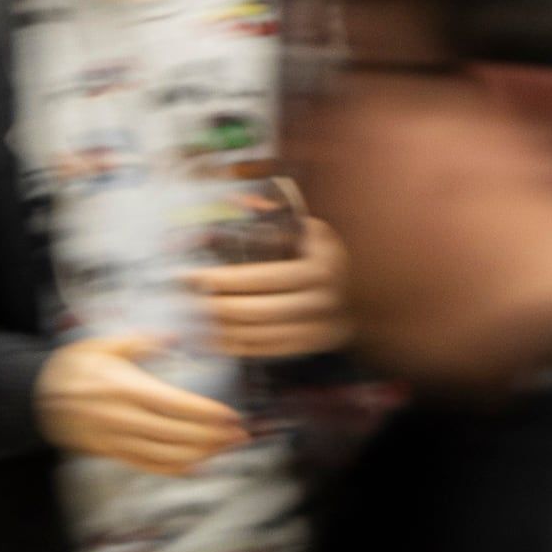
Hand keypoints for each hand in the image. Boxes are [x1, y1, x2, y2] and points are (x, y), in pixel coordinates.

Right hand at [38, 332, 245, 474]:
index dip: (207, 414)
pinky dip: (177, 469)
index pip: (176, 405)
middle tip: (240, 434)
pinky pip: (150, 467)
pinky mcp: (113, 454)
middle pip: (178, 435)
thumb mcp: (102, 345)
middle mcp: (124, 418)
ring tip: (225, 448)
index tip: (231, 415)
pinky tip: (198, 464)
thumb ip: (139, 342)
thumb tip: (172, 338)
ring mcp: (119, 440)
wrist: (36, 398)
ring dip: (202, 454)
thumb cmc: (72, 367)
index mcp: (126, 388)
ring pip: (168, 455)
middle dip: (214, 437)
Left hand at [195, 212, 347, 359]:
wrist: (362, 291)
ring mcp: (320, 327)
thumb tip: (241, 200)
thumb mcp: (310, 229)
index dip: (224, 280)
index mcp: (319, 267)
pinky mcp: (314, 345)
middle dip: (217, 307)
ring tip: (195, 321)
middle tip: (189, 300)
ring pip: (262, 334)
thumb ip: (278, 215)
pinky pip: (271, 350)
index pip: (262, 278)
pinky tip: (216, 339)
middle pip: (258, 311)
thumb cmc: (324, 254)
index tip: (192, 276)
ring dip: (224, 331)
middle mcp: (322, 300)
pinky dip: (240, 347)